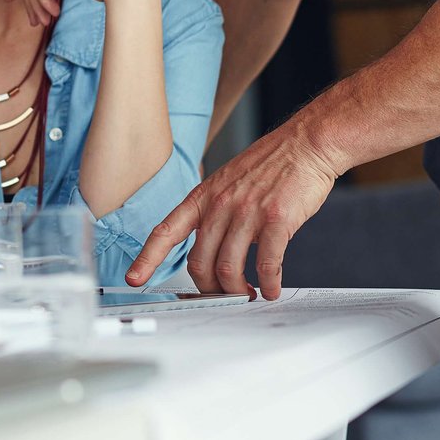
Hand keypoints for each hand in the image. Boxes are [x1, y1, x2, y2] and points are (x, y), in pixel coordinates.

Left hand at [126, 119, 340, 294]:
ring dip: (237, 290)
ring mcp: (248, 212)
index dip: (147, 258)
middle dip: (209, 288)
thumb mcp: (227, 182)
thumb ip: (214, 212)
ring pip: (229, 267)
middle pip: (199, 262)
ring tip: (248, 295)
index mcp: (204, 196)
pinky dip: (268, 284)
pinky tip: (271, 289)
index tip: (134, 279)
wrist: (305, 144)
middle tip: (222, 295)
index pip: (166, 231)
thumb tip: (211, 248)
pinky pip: (266, 264)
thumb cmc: (270, 165)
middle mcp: (220, 204)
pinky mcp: (276, 219)